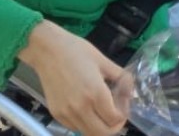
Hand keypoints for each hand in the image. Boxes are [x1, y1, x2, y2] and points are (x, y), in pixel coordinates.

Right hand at [18, 20, 125, 135]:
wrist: (47, 50)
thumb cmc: (76, 50)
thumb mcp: (103, 60)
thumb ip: (120, 76)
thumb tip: (131, 89)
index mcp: (96, 94)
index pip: (115, 120)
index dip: (123, 115)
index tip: (124, 105)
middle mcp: (81, 109)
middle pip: (102, 133)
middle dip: (114, 127)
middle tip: (116, 113)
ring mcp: (67, 114)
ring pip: (88, 133)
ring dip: (99, 126)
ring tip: (102, 110)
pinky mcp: (56, 115)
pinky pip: (75, 127)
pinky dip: (85, 123)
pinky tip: (87, 108)